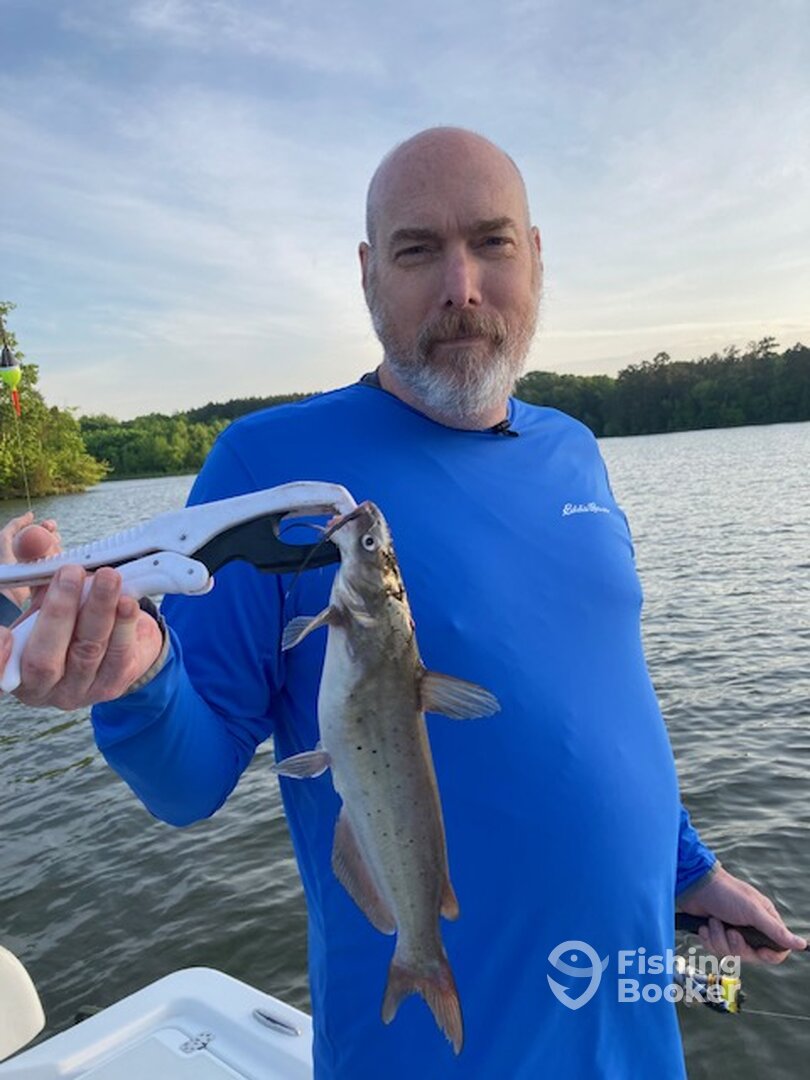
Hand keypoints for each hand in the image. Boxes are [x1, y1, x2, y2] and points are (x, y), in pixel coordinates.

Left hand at [0, 512, 60, 607]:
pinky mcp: (49, 579)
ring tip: (52, 549)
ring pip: (57, 553)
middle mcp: (35, 557)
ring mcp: (42, 568)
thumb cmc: (4, 565)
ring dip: (57, 548)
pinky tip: (57, 559)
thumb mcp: (5, 539)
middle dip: (54, 536)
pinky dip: (60, 561)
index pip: (42, 534)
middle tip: (54, 535)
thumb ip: (15, 525)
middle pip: (51, 542)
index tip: (50, 525)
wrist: (8, 591)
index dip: (47, 527)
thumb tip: (30, 514)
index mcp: (26, 547)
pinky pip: (59, 567)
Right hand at [5, 565, 162, 709]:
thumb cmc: (70, 617)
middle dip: (58, 612)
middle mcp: (41, 686)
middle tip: (71, 573)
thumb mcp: (47, 590)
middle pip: (44, 660)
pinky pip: (118, 657)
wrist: (115, 640)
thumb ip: (37, 563)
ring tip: (108, 577)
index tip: (4, 634)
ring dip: (98, 611)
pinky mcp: (112, 686)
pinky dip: (123, 627)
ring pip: (86, 653)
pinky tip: (126, 603)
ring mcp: (78, 691)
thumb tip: (34, 535)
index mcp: (13, 667)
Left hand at [679, 865, 806, 963]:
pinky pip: (714, 949)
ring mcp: (731, 932)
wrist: (694, 885)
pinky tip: (704, 925)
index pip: (776, 951)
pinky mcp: (714, 934)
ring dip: (718, 938)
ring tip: (714, 920)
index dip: (769, 955)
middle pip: (751, 956)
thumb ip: (776, 930)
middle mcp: (749, 929)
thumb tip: (802, 944)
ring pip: (730, 954)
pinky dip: (707, 938)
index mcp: (764, 922)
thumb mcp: (753, 911)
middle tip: (730, 930)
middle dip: (737, 945)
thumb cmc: (726, 892)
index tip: (759, 951)